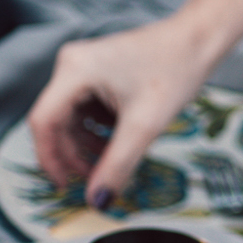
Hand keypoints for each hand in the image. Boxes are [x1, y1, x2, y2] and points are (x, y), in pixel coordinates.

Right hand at [26, 16, 226, 208]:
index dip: (50, 158)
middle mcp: (71, 64)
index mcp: (75, 70)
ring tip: (113, 161)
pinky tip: (120, 140)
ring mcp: (83, 66)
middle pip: (56, 121)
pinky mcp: (97, 71)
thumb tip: (96, 202)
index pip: (44, 122)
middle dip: (74, 153)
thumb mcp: (145, 125)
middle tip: (95, 179)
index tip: (65, 186)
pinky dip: (98, 129)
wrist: (199, 40)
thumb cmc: (174, 71)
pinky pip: (86, 108)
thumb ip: (117, 166)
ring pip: (72, 118)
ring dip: (88, 143)